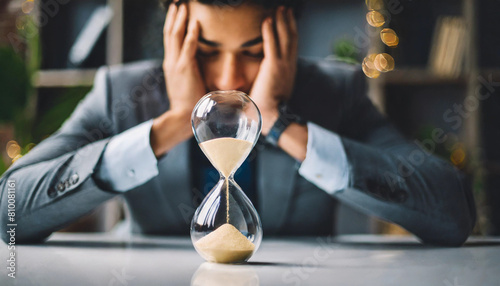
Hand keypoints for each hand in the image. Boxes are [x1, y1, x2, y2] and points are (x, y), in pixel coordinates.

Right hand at [163, 3, 205, 114]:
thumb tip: (200, 65)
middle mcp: (170, 61)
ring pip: (175, 36)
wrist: (182, 115)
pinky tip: (195, 22)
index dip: (173, 23)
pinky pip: (188, 47)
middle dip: (173, 16)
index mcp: (171, 64)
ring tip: (182, 6)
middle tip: (176, 3)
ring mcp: (176, 64)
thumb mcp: (187, 82)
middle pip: (170, 33)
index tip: (176, 11)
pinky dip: (191, 33)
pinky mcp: (185, 68)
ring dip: (180, 19)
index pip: (170, 39)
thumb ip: (190, 71)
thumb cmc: (189, 102)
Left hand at [250, 7, 297, 134]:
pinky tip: (267, 18)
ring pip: (286, 37)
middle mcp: (289, 65)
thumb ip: (264, 83)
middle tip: (286, 9)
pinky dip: (270, 30)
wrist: (272, 117)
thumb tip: (252, 83)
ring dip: (282, 21)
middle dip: (289, 22)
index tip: (288, 21)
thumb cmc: (267, 109)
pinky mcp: (274, 67)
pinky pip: (272, 44)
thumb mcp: (269, 92)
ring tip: (280, 8)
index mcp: (288, 71)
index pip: (291, 47)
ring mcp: (283, 65)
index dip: (290, 33)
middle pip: (292, 38)